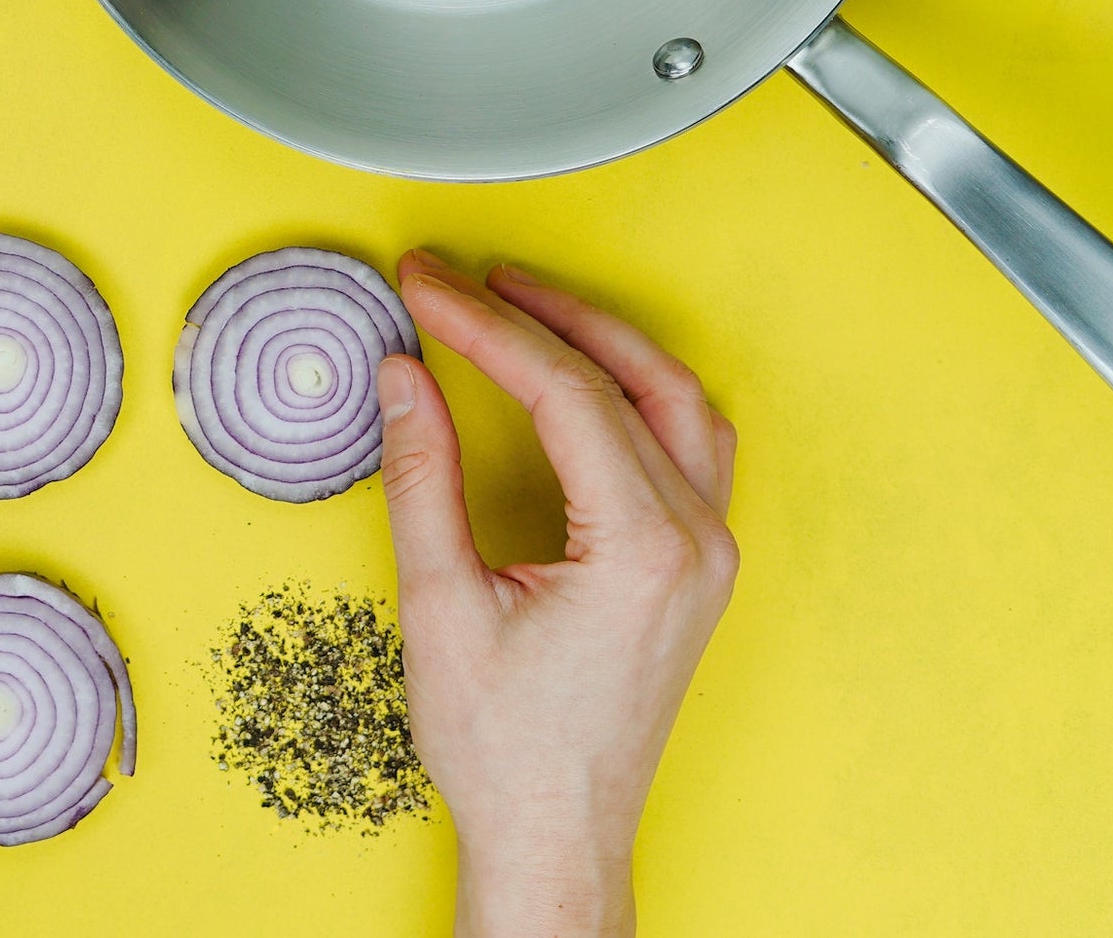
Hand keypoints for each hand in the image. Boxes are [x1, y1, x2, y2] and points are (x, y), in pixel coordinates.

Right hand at [378, 252, 738, 937]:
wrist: (556, 833)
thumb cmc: (505, 746)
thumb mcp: (441, 603)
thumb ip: (422, 476)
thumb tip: (404, 377)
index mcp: (640, 547)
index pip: (564, 391)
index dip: (484, 327)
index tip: (425, 288)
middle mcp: (694, 542)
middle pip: (630, 377)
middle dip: (542, 313)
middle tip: (464, 277)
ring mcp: (708, 555)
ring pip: (675, 401)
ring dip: (602, 342)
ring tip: (523, 304)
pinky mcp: (695, 569)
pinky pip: (687, 445)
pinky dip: (634, 391)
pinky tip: (582, 377)